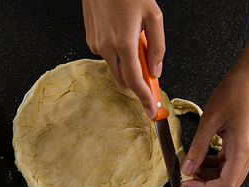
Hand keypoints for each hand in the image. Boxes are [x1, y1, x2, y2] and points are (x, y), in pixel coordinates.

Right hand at [82, 0, 164, 117]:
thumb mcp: (153, 15)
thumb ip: (157, 46)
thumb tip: (156, 70)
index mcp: (124, 42)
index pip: (135, 80)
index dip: (144, 97)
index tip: (150, 109)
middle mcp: (107, 47)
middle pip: (124, 80)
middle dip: (137, 81)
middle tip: (150, 71)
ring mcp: (96, 45)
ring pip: (115, 69)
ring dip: (127, 66)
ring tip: (136, 43)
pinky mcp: (91, 41)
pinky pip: (107, 57)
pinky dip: (118, 54)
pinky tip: (122, 35)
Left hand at [181, 66, 248, 186]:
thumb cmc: (234, 93)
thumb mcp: (209, 121)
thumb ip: (197, 148)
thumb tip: (188, 168)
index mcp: (243, 149)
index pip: (226, 184)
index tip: (187, 184)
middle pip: (229, 183)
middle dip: (206, 183)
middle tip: (187, 176)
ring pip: (229, 173)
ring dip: (210, 173)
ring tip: (191, 166)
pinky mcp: (245, 143)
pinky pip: (229, 161)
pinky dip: (214, 163)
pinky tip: (200, 156)